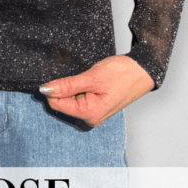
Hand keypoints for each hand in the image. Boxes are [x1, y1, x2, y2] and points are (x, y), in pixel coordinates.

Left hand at [38, 55, 154, 126]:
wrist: (142, 70)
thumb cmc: (122, 74)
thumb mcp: (92, 77)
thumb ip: (67, 85)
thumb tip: (45, 89)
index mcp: (89, 114)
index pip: (56, 104)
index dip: (52, 88)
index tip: (57, 75)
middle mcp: (90, 117)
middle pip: (62, 103)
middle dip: (64, 87)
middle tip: (79, 75)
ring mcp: (94, 112)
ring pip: (70, 99)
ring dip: (73, 86)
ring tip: (87, 77)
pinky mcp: (96, 105)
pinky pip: (79, 98)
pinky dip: (79, 87)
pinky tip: (89, 80)